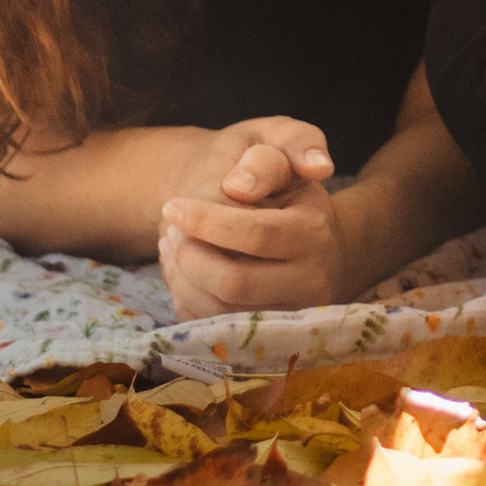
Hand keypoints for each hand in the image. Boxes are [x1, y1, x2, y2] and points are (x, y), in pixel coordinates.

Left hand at [156, 114, 351, 317]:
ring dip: (183, 279)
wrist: (313, 234)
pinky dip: (188, 301)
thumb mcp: (282, 152)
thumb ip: (265, 160)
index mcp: (315, 230)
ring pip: (221, 312)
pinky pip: (216, 329)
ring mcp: (292, 313)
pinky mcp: (270, 334)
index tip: (172, 205)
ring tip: (171, 245)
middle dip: (190, 257)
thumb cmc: (286, 182)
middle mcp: (311, 279)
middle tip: (170, 230)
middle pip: (234, 283)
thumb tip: (238, 187)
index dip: (206, 222)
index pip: (256, 234)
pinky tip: (181, 271)